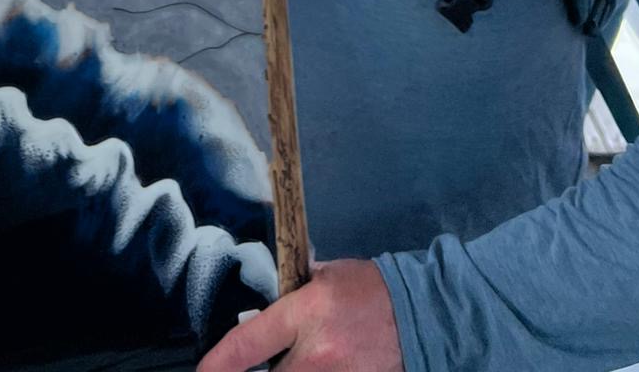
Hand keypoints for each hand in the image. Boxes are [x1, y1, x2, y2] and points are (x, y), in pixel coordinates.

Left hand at [196, 260, 400, 371]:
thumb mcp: (326, 276)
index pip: (249, 343)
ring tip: (294, 362)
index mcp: (306, 313)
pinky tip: (317, 367)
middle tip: (248, 369)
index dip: (219, 364)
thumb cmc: (369, 288)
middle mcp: (316, 352)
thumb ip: (293, 291)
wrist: (420, 313)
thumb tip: (266, 301)